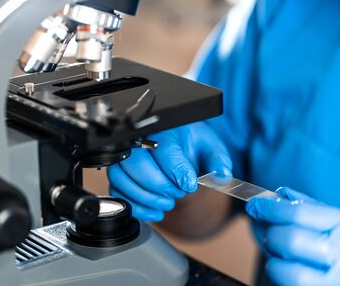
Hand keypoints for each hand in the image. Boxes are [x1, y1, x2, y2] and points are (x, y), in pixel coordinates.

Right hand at [108, 122, 231, 221]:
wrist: (180, 150)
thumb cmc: (192, 145)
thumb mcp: (211, 147)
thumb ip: (219, 160)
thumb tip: (222, 175)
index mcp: (165, 129)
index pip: (163, 146)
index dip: (176, 169)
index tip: (190, 185)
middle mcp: (140, 139)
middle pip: (136, 162)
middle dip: (159, 185)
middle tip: (177, 193)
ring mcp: (126, 158)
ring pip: (122, 178)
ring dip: (147, 197)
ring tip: (168, 203)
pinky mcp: (121, 175)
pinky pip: (118, 193)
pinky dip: (136, 208)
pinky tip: (156, 211)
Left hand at [246, 188, 339, 284]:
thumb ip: (318, 209)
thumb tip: (283, 193)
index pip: (300, 213)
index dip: (271, 207)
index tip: (257, 205)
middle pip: (290, 240)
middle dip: (271, 233)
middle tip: (268, 229)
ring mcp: (337, 283)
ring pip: (287, 271)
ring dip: (274, 262)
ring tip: (279, 255)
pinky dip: (285, 279)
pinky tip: (290, 271)